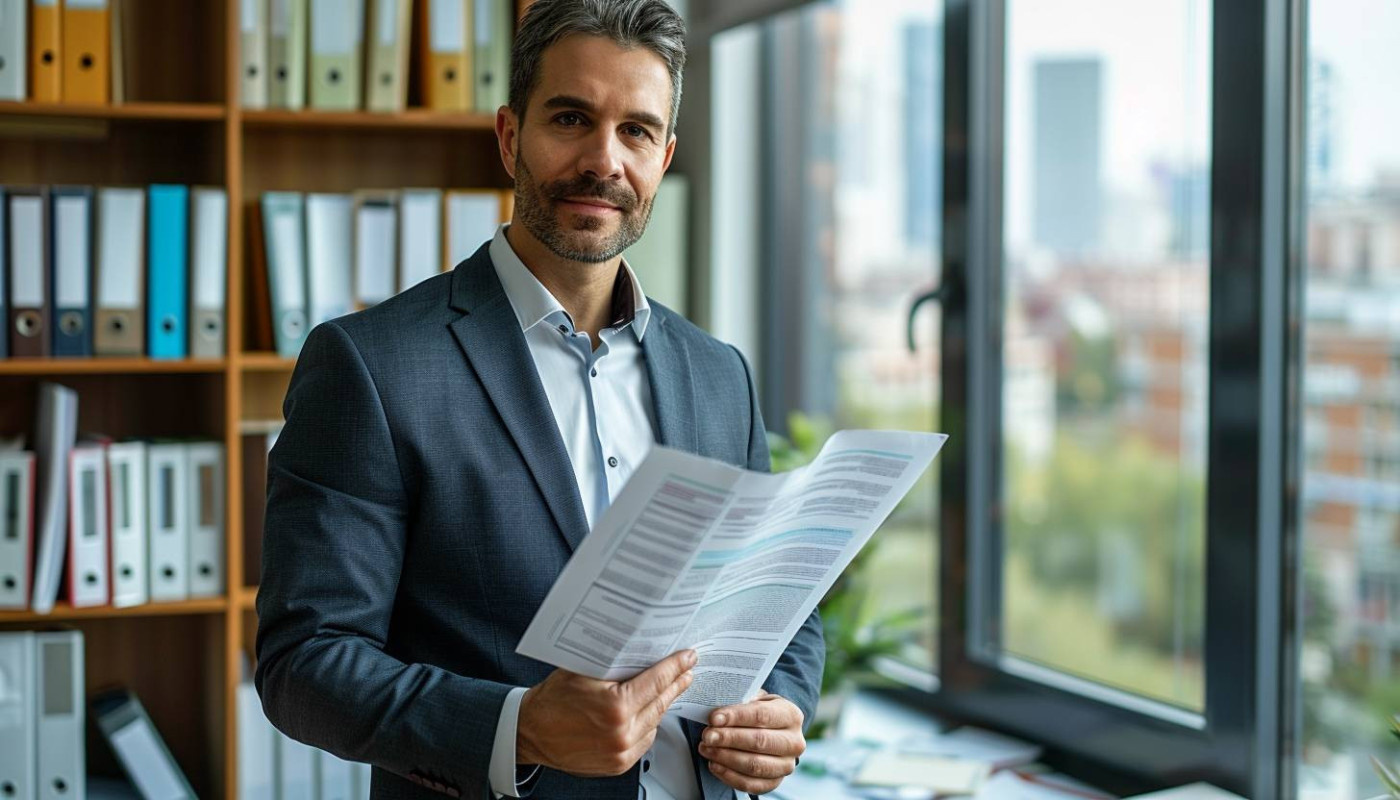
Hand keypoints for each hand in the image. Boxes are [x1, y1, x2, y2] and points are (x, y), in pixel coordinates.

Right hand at [516, 649, 695, 777]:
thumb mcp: (582, 670)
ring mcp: (621, 752)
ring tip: (671, 688)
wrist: (530, 732)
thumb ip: (614, 663)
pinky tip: (651, 711)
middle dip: (676, 683)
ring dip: (664, 704)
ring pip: (656, 722)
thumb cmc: (551, 700)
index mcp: (615, 706)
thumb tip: (642, 647)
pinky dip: (649, 724)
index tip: (688, 657)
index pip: (657, 681)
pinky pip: (645, 740)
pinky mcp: (618, 765)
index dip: (675, 666)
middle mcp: (622, 732)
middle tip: (687, 669)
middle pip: (661, 702)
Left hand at [698, 692, 805, 794]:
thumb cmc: (759, 713)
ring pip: (755, 765)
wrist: (773, 732)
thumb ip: (740, 702)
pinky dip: (729, 776)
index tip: (714, 718)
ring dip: (726, 758)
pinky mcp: (775, 782)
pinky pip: (751, 784)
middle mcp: (794, 742)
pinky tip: (714, 765)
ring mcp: (786, 765)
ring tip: (706, 749)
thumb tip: (718, 708)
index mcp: (791, 715)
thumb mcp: (755, 700)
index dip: (736, 717)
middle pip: (759, 741)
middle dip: (729, 738)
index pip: (762, 715)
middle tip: (708, 736)